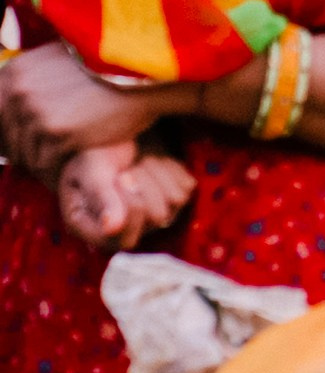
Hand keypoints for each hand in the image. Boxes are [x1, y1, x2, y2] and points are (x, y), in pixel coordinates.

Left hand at [0, 43, 181, 179]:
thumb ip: (34, 78)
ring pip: (25, 154)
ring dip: (39, 164)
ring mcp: (37, 115)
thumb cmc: (109, 65)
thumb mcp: (60, 60)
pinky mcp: (58, 135)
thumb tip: (21, 97)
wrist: (142, 72)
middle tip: (41, 157)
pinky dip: (53, 172)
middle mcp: (19, 93)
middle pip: (7, 137)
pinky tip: (66, 172)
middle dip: (22, 151)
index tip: (20, 141)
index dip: (8, 131)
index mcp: (15, 72)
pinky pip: (44, 164)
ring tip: (56, 167)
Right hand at [54, 141, 195, 251]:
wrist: (115, 131)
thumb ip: (99, 197)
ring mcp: (154, 214)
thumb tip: (111, 229)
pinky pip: (186, 186)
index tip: (120, 178)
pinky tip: (152, 161)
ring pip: (175, 201)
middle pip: (157, 217)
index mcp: (95, 227)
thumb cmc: (93, 152)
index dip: (129, 209)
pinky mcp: (175, 197)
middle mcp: (129, 227)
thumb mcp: (90, 169)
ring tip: (138, 162)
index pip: (124, 240)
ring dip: (155, 172)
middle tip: (127, 168)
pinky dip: (169, 167)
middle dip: (143, 184)